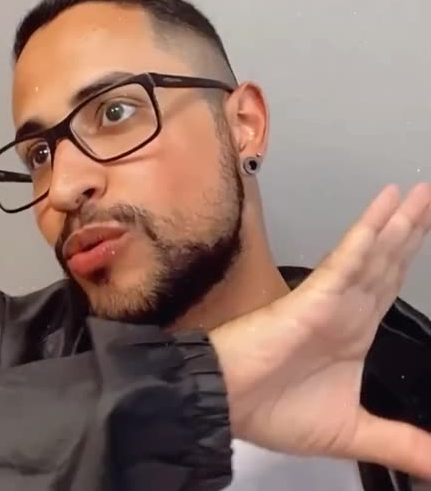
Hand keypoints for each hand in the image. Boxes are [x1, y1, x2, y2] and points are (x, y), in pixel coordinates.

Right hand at [210, 182, 430, 478]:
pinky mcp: (311, 299)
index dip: (411, 254)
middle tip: (427, 194)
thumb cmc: (275, 412)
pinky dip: (362, 243)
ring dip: (394, 225)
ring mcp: (331, 301)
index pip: (391, 285)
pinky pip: (343, 268)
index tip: (426, 226)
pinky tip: (380, 220)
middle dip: (411, 229)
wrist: (227, 406)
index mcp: (356, 332)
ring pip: (371, 257)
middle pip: (388, 261)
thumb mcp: (354, 434)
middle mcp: (347, 310)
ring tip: (416, 195)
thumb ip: (401, 442)